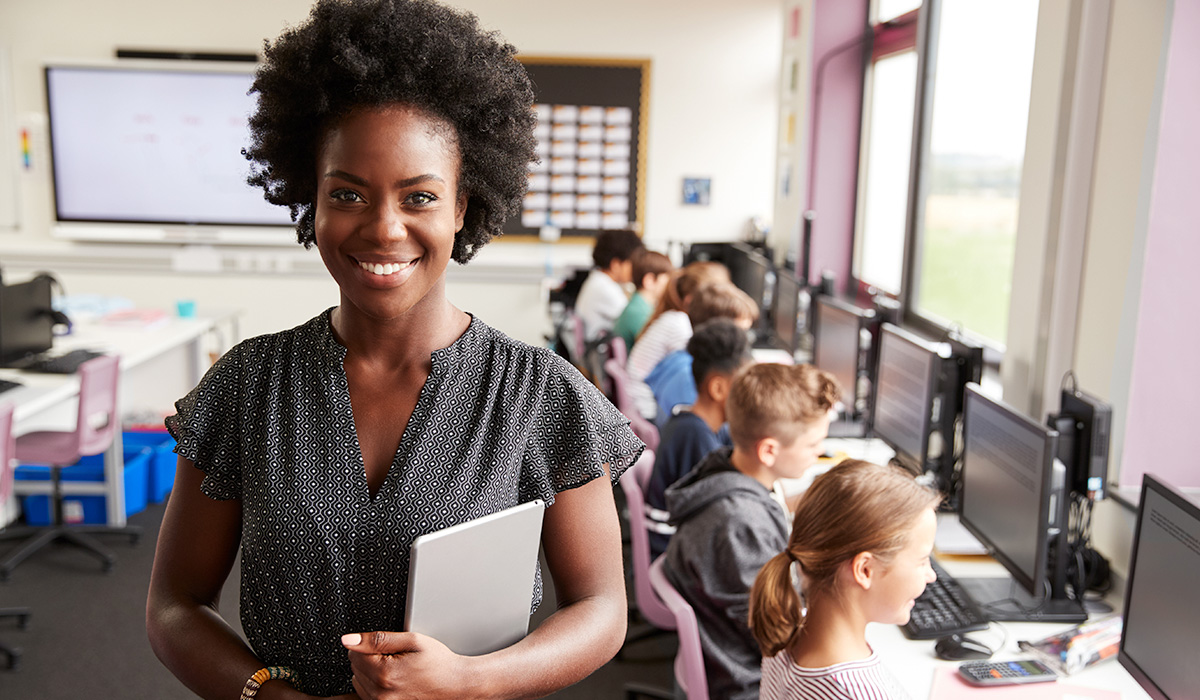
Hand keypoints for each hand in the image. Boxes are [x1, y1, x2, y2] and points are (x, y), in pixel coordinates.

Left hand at [342, 632, 475, 699]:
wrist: (455, 685)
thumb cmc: (438, 663)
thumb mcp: (412, 641)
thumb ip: (378, 639)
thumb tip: (349, 640)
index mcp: (385, 672)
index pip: (353, 653)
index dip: (368, 644)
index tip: (387, 647)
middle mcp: (381, 693)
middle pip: (354, 667)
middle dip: (369, 658)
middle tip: (395, 657)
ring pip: (357, 681)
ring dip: (370, 672)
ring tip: (395, 669)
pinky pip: (365, 695)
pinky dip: (374, 685)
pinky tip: (392, 680)